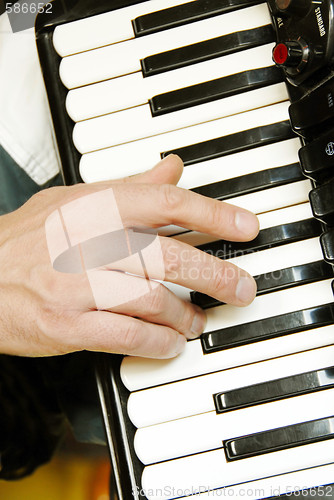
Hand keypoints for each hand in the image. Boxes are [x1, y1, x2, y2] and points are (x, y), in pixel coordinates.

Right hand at [0, 155, 258, 358]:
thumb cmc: (26, 240)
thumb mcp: (74, 200)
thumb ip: (130, 187)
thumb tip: (173, 168)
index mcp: (93, 207)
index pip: (165, 203)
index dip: (213, 214)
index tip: (247, 227)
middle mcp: (86, 243)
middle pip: (168, 257)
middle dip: (215, 275)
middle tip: (241, 288)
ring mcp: (75, 286)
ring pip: (151, 300)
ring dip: (185, 315)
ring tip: (197, 319)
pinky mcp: (65, 325)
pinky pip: (125, 336)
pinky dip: (156, 343)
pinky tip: (170, 343)